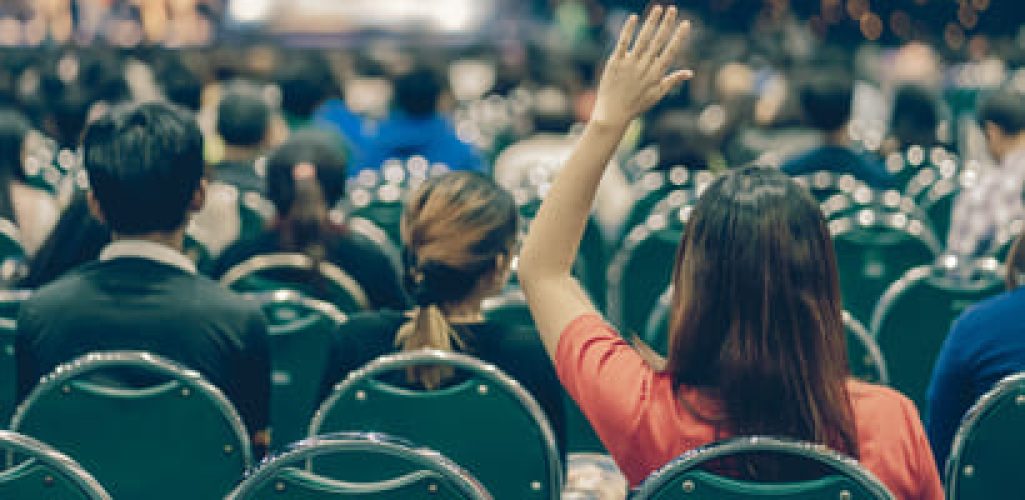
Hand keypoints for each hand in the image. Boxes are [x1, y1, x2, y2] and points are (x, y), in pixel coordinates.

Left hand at [590, 6, 692, 127]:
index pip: (670, 51)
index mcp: (656, 74)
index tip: (686, 23)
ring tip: (658, 8)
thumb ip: (672, 80)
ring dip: (651, 22)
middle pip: (657, 41)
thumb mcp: (657, 94)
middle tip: (673, 9)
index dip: (678, 37)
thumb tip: (690, 72)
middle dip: (666, 24)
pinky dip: (628, 30)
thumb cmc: (636, 105)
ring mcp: (629, 64)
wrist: (613, 113)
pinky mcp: (615, 63)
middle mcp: (644, 67)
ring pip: (642, 39)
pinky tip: (634, 17)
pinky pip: (623, 43)